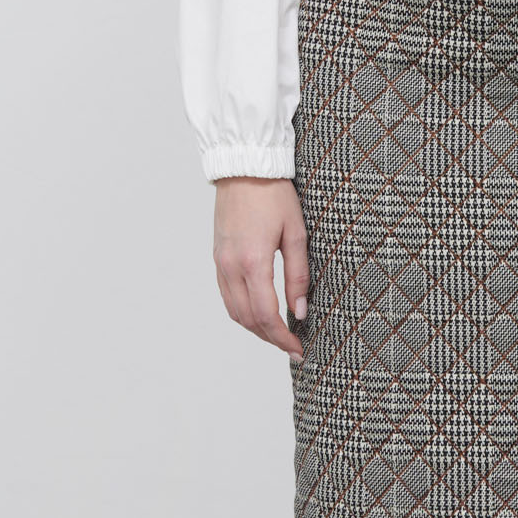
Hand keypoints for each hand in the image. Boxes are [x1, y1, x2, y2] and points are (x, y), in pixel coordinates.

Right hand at [212, 177, 309, 358]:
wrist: (244, 167)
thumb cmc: (275, 194)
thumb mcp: (297, 233)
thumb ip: (298, 276)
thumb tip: (300, 311)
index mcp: (252, 261)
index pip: (266, 315)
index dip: (282, 338)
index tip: (299, 350)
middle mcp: (231, 266)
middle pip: (247, 319)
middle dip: (270, 338)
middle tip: (293, 346)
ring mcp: (220, 262)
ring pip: (234, 311)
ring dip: (255, 328)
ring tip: (278, 333)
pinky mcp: (217, 257)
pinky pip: (226, 295)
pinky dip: (242, 311)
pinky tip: (259, 312)